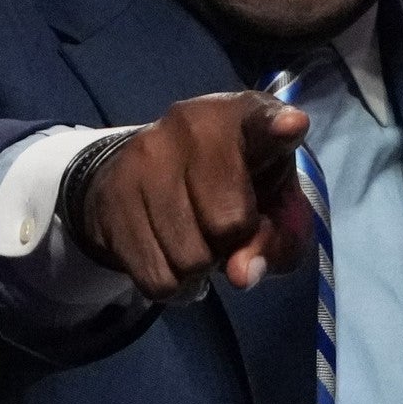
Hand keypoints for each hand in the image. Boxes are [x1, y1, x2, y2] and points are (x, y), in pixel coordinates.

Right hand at [70, 91, 315, 301]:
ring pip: (188, 258)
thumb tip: (240, 275)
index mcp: (245, 118)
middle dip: (231, 241)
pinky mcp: (111, 193)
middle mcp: (191, 125)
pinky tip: (170, 256)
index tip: (290, 127)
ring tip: (195, 236)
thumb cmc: (235, 188)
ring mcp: (145, 155)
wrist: (148, 176)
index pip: (263, 121)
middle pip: (227, 223)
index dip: (278, 127)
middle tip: (223, 226)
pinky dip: (172, 285)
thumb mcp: (274, 210)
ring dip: (199, 266)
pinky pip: (156, 277)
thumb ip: (276, 240)